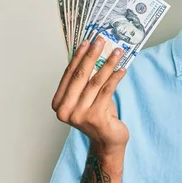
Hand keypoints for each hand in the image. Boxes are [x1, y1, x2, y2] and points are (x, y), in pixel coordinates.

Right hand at [51, 37, 128, 156]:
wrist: (108, 141)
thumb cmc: (98, 116)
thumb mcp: (87, 97)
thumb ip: (85, 80)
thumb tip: (92, 52)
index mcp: (59, 104)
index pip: (68, 74)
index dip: (78, 56)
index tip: (87, 42)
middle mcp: (65, 111)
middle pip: (80, 76)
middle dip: (92, 55)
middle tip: (101, 40)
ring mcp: (80, 115)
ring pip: (95, 82)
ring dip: (108, 64)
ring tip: (117, 52)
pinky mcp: (96, 117)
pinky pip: (107, 90)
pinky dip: (116, 77)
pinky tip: (122, 69)